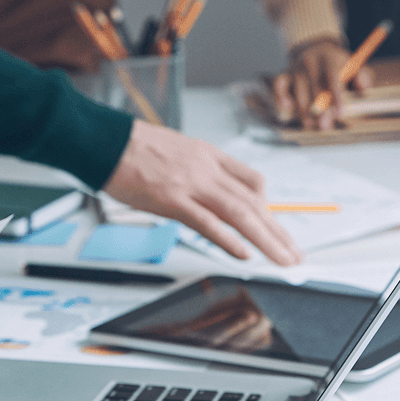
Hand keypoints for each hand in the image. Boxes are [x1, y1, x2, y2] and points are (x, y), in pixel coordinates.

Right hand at [103, 121, 301, 265]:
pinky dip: (229, 240)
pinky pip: (208, 222)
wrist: (105, 141)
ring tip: (282, 260)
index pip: (253, 181)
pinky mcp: (172, 200)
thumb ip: (198, 170)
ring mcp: (191, 184)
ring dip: (267, 240)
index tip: (276, 226)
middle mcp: (207, 169)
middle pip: (254, 202)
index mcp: (210, 155)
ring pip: (240, 213)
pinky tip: (244, 254)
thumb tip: (210, 191)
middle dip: (278, 232)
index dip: (268, 207)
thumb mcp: (177, 150)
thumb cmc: (133, 147)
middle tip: (294, 254)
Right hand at [271, 38, 372, 130]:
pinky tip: (288, 110)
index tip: (340, 113)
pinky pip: (279, 87)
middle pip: (314, 89)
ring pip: (298, 93)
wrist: (318, 50)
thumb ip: (363, 76)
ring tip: (312, 125)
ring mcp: (296, 68)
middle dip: (320, 110)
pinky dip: (281, 98)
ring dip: (304, 111)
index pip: (333, 77)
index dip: (337, 96)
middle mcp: (310, 61)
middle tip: (325, 126)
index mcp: (330, 57)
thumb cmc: (340, 65)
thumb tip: (364, 87)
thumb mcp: (355, 66)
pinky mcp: (285, 74)